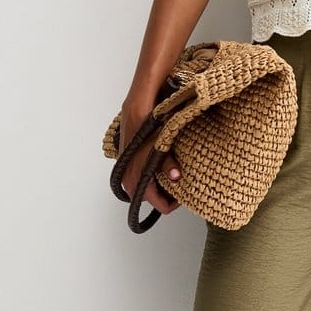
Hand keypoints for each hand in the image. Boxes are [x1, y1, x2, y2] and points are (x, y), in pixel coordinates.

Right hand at [118, 99, 184, 215]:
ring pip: (144, 188)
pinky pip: (140, 176)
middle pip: (149, 199)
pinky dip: (151, 175)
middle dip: (165, 195)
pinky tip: (162, 164)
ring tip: (172, 174)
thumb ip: (167, 162)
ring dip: (158, 185)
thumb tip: (176, 177)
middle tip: (179, 184)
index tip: (183, 194)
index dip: (172, 203)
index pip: (157, 204)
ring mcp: (126, 169)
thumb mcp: (161, 143)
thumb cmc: (147, 124)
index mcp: (135, 177)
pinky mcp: (129, 160)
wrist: (136, 106)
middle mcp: (127, 177)